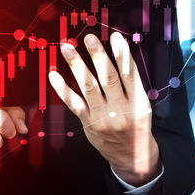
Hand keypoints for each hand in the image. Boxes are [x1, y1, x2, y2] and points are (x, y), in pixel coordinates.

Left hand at [49, 32, 160, 185]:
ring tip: (67, 48)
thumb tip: (117, 53)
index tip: (114, 36)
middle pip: (108, 78)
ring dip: (76, 65)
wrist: (132, 157)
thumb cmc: (135, 125)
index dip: (123, 54)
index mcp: (138, 102)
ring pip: (88, 86)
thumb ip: (129, 84)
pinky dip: (62, 88)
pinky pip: (73, 103)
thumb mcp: (141, 105)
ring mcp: (103, 117)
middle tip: (88, 38)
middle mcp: (121, 109)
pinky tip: (54, 75)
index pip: (130, 74)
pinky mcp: (88, 123)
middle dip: (98, 55)